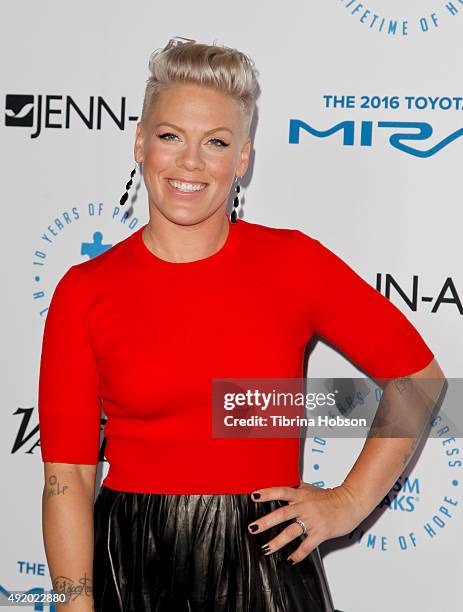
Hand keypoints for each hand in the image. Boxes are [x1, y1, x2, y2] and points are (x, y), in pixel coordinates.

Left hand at [247, 481, 365, 563]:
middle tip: (252, 528)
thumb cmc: (329, 496)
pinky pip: (307, 546)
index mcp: (301, 495)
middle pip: (282, 513)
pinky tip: (289, 560)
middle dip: (266, 522)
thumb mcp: (310, 488)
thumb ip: (295, 487)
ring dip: (277, 542)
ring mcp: (313, 520)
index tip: (253, 496)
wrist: (350, 503)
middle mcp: (305, 506)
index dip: (267, 493)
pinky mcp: (321, 533)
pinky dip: (298, 554)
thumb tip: (281, 481)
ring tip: (265, 549)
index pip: (281, 491)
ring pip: (292, 532)